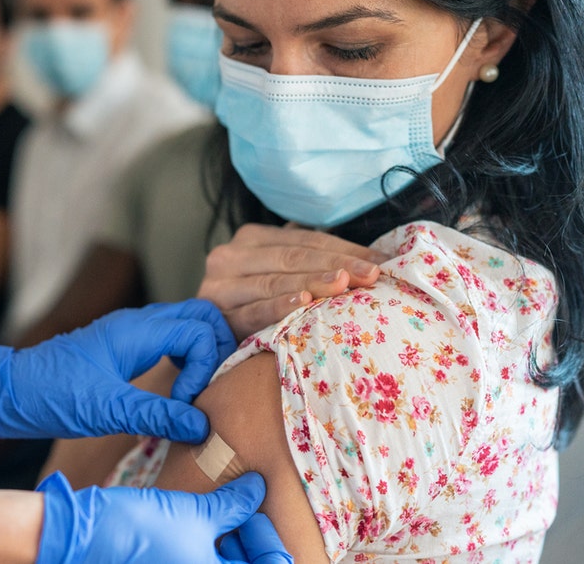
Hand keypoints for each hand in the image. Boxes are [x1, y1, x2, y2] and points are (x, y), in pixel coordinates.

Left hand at [0, 300, 232, 446]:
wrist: (8, 391)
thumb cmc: (50, 395)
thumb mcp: (105, 410)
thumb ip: (156, 415)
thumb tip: (202, 426)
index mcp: (136, 330)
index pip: (200, 330)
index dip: (206, 366)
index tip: (186, 402)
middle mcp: (138, 323)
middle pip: (201, 316)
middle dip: (217, 350)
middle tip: (209, 390)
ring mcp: (132, 333)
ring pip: (187, 326)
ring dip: (202, 355)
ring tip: (195, 393)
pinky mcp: (125, 348)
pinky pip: (170, 341)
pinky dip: (186, 360)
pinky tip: (177, 391)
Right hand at [36, 471, 288, 563]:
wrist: (85, 535)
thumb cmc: (141, 529)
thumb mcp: (195, 513)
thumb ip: (234, 504)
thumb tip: (258, 487)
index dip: (268, 541)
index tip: (254, 512)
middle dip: (248, 540)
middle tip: (239, 506)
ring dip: (229, 542)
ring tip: (218, 509)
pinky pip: (199, 562)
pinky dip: (207, 546)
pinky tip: (200, 520)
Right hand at [199, 223, 388, 339]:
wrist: (203, 344)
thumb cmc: (254, 309)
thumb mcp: (278, 276)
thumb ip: (309, 261)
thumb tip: (373, 257)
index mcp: (250, 239)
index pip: (303, 239)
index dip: (343, 248)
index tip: (380, 262)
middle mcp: (230, 255)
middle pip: (291, 256)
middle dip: (335, 264)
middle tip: (371, 275)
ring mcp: (219, 285)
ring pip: (273, 281)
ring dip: (312, 282)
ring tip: (344, 284)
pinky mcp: (215, 315)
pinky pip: (252, 310)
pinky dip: (278, 306)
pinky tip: (303, 303)